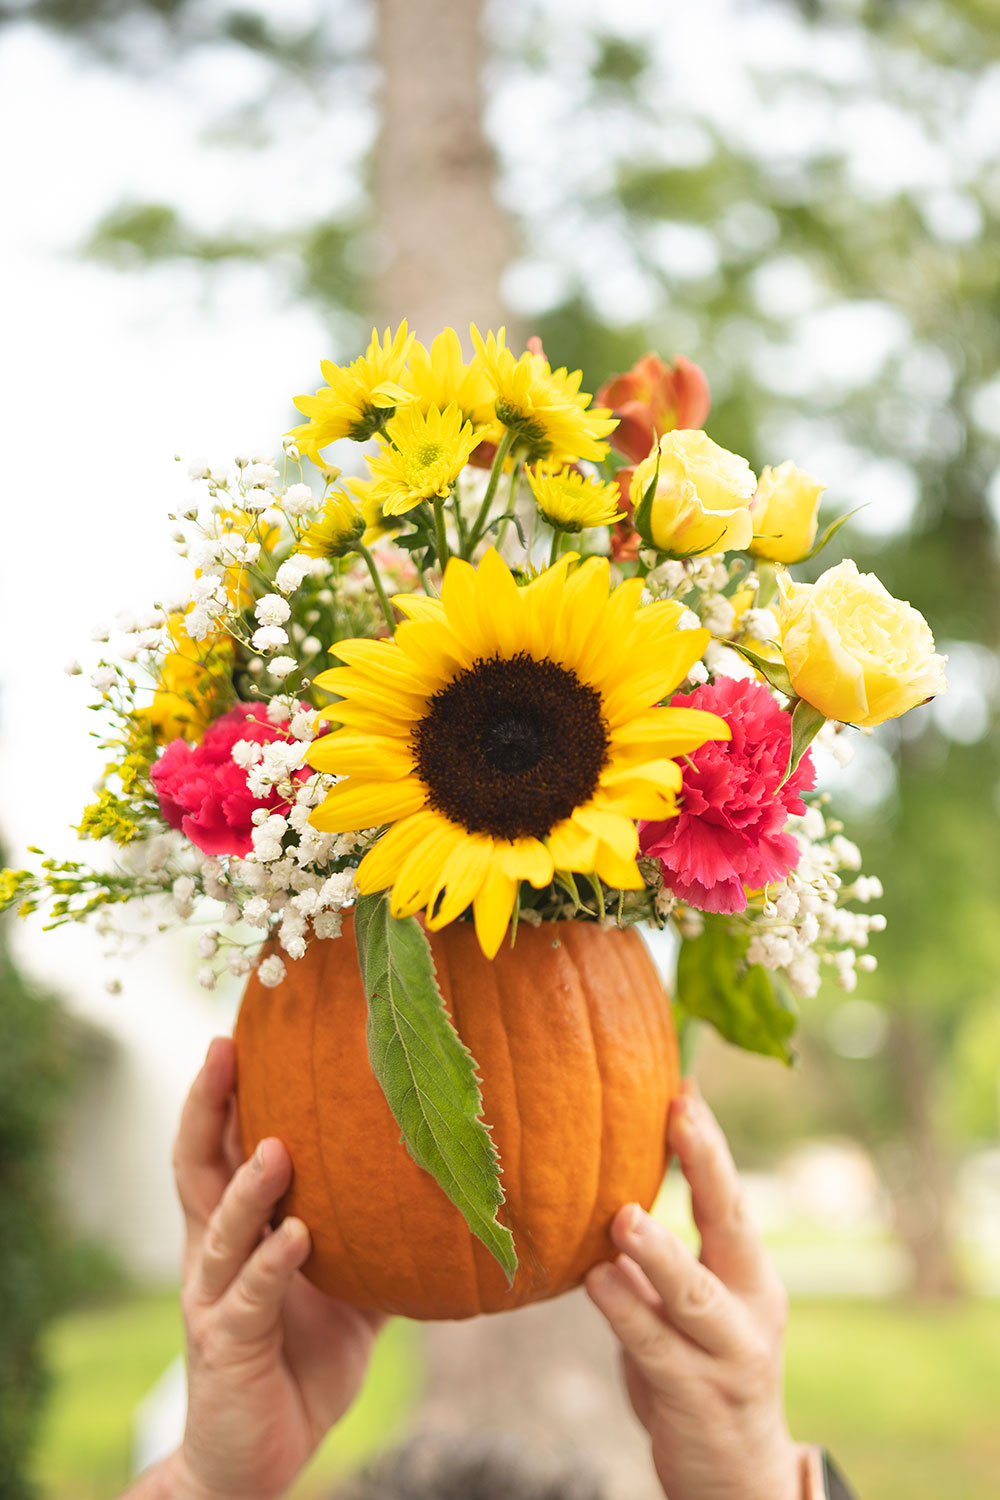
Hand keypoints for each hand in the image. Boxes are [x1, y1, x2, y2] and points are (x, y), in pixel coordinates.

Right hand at [164, 1037, 385, 1499]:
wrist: (256, 1456)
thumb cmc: (301, 1358)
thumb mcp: (347, 1287)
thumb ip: (376, 1235)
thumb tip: (444, 1185)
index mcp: (237, 1229)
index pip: (220, 1144)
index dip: (224, 1090)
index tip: (240, 1029)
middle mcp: (214, 1253)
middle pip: (197, 1167)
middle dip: (206, 1107)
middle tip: (224, 1049)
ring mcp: (216, 1299)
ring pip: (222, 1230)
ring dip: (248, 1188)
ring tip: (276, 1148)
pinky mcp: (228, 1346)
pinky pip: (251, 1299)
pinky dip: (272, 1266)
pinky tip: (296, 1238)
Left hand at [586, 1079, 803, 1499]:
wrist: (735, 1480)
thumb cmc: (700, 1370)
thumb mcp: (690, 1307)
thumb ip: (660, 1256)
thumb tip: (604, 1185)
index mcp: (750, 1274)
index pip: (730, 1195)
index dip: (707, 1142)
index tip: (683, 1086)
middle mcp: (751, 1305)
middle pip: (732, 1224)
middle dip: (708, 1164)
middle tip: (679, 1113)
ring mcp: (729, 1354)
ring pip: (694, 1294)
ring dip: (660, 1252)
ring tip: (623, 1216)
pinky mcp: (697, 1397)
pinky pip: (656, 1348)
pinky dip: (625, 1312)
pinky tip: (597, 1281)